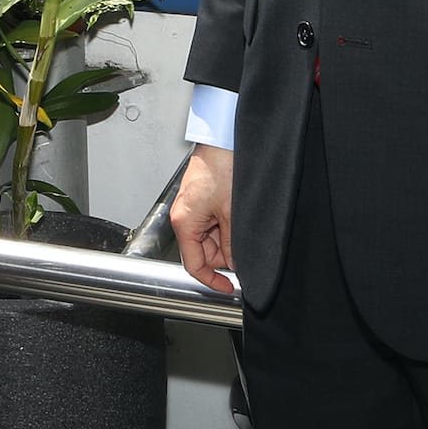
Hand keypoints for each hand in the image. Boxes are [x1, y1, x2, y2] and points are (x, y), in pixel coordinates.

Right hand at [171, 143, 235, 295]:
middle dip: (224, 254)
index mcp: (185, 222)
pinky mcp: (201, 200)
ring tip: (239, 221)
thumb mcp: (232, 213)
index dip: (212, 280)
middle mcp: (184, 217)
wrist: (223, 140)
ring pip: (210, 239)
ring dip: (227, 238)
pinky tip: (236, 215)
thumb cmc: (222, 167)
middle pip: (203, 252)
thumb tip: (236, 265)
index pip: (194, 265)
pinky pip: (212, 224)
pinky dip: (226, 226)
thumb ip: (233, 244)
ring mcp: (192, 209)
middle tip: (243, 246)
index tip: (228, 287)